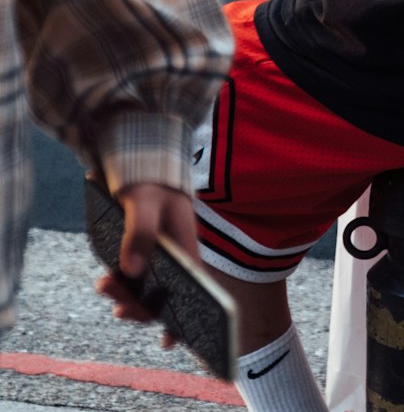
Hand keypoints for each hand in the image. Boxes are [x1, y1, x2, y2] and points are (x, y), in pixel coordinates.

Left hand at [95, 183, 199, 336]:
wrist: (144, 169)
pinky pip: (133, 279)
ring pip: (145, 289)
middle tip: (118, 311)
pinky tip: (107, 281)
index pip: (193, 289)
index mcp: (187, 247)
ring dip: (126, 297)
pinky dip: (121, 286)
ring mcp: (158, 259)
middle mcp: (176, 258)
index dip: (184, 317)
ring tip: (104, 286)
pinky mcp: (143, 255)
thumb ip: (139, 231)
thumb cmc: (151, 184)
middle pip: (163, 296)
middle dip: (141, 308)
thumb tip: (131, 271)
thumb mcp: (145, 201)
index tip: (171, 340)